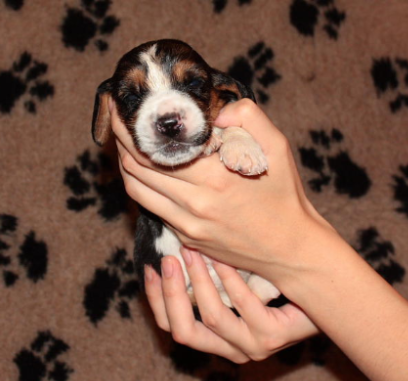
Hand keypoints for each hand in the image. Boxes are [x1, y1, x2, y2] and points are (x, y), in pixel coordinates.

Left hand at [112, 99, 336, 290]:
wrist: (289, 248)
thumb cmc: (284, 195)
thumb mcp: (277, 147)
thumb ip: (248, 117)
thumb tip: (214, 110)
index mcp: (214, 177)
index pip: (154, 147)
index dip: (129, 123)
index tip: (120, 103)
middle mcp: (194, 202)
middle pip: (136, 166)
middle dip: (121, 138)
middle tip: (118, 117)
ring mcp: (187, 224)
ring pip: (137, 189)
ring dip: (125, 163)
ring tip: (125, 142)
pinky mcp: (186, 237)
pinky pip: (151, 207)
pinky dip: (141, 186)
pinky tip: (144, 170)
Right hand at [145, 249, 318, 363]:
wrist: (321, 295)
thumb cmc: (272, 282)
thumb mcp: (232, 278)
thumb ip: (206, 271)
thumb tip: (174, 241)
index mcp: (216, 339)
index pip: (172, 326)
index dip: (156, 297)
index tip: (150, 266)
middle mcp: (229, 349)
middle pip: (183, 331)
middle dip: (172, 291)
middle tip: (169, 258)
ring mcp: (251, 346)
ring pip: (210, 317)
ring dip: (199, 279)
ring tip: (193, 250)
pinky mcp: (271, 337)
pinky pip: (241, 304)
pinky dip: (229, 278)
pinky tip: (224, 255)